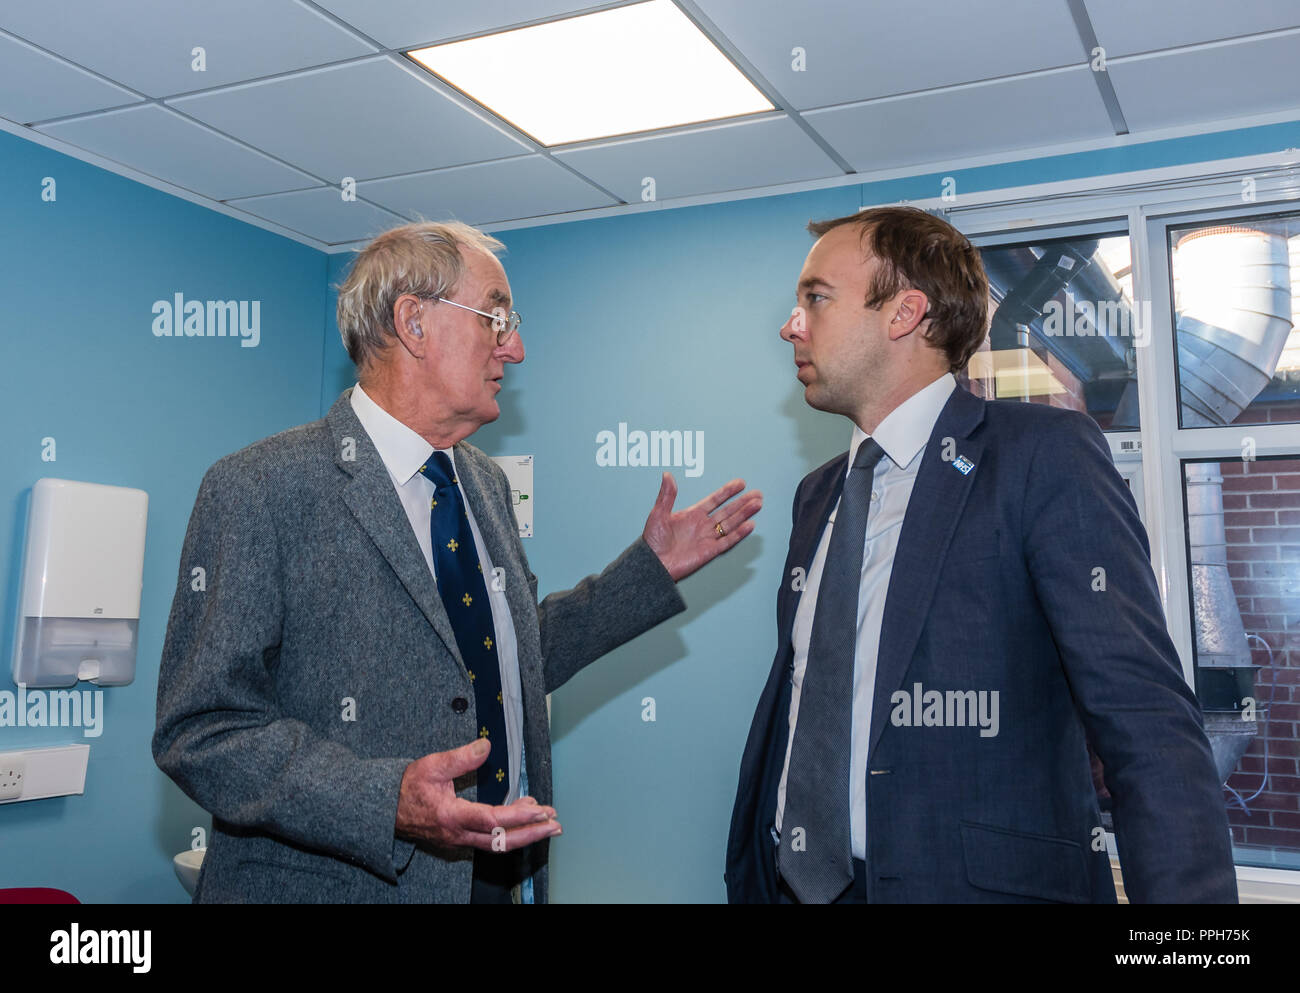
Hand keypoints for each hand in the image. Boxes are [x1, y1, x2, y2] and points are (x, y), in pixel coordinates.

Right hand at [395, 739, 560, 851]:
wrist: (385, 810)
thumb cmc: (407, 788)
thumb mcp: (432, 765)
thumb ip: (460, 757)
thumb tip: (487, 745)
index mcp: (452, 816)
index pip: (493, 820)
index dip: (519, 817)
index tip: (540, 810)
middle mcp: (459, 834)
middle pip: (502, 841)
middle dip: (532, 833)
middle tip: (555, 824)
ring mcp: (460, 839)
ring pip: (498, 843)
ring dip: (524, 834)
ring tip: (546, 822)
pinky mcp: (460, 838)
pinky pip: (491, 840)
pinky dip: (510, 831)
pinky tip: (521, 816)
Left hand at [642, 473, 761, 581]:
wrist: (652, 564)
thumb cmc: (652, 541)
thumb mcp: (658, 514)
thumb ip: (666, 495)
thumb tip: (667, 475)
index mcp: (692, 515)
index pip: (714, 500)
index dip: (727, 492)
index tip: (740, 483)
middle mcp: (702, 525)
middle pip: (728, 511)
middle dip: (742, 502)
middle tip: (757, 494)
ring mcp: (707, 538)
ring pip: (731, 524)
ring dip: (744, 514)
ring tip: (757, 504)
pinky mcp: (710, 551)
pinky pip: (728, 541)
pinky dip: (739, 533)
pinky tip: (749, 525)